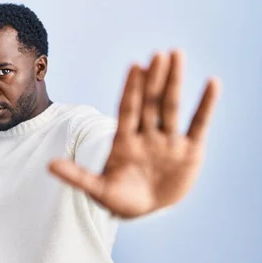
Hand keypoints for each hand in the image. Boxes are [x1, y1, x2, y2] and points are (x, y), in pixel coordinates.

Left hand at [49, 50, 220, 217]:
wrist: (144, 208)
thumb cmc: (118, 198)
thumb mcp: (97, 189)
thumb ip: (77, 177)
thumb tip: (49, 165)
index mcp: (124, 141)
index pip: (128, 110)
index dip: (131, 89)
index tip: (135, 66)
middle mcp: (146, 135)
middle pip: (150, 103)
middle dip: (154, 80)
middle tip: (159, 54)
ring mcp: (168, 141)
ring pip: (172, 107)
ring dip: (175, 83)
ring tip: (176, 54)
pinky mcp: (189, 151)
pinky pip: (198, 124)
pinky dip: (206, 106)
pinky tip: (212, 83)